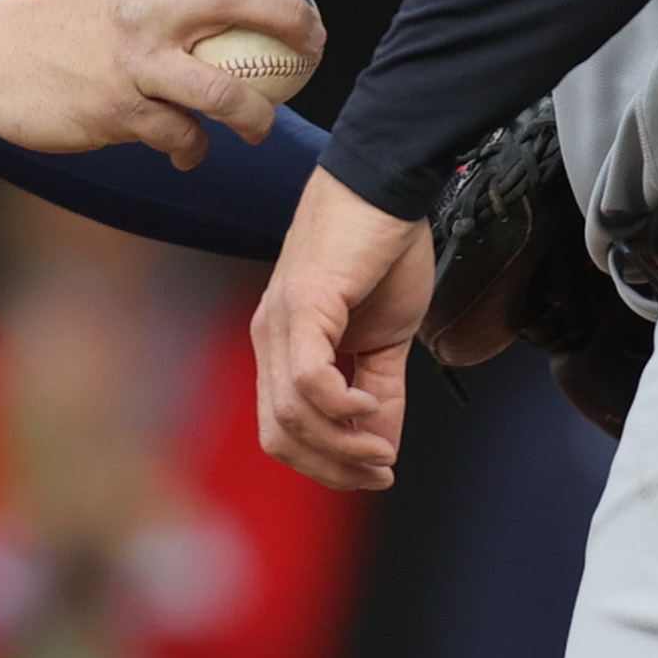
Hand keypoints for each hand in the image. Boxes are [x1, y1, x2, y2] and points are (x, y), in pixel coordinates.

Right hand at [0, 0, 320, 162]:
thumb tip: (231, 0)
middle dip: (294, 21)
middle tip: (313, 47)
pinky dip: (192, 148)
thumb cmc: (60, 27)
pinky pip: (179, 136)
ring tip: (261, 126)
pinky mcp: (117, 112)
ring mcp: (133, 63)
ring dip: (257, 115)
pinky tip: (189, 151)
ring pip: (223, 90)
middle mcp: (145, 10)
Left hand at [252, 167, 430, 490]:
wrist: (387, 185)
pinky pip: (308, 379)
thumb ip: (380, 392)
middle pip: (279, 436)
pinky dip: (341, 407)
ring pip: (292, 416)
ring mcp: (281, 322)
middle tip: (380, 470)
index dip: (328, 465)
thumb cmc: (384, 250)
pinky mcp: (303, 305)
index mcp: (284, 346)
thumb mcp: (387, 337)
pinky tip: (370, 404)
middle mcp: (270, 338)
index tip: (376, 472)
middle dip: (333, 468)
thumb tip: (381, 447)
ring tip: (383, 448)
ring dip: (343, 446)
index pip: (283, 431)